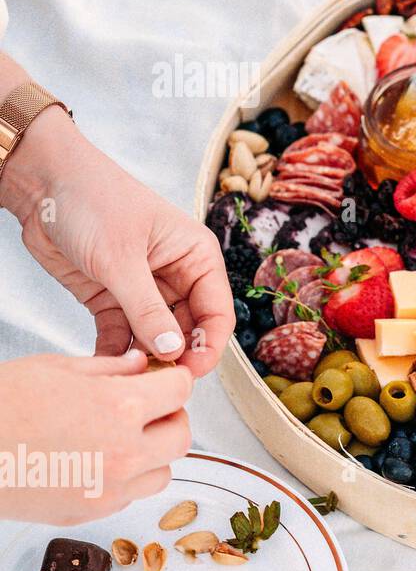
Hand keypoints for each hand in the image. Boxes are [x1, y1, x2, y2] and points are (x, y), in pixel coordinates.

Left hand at [0, 86, 233, 375]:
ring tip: (129, 383)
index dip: (207, 346)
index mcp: (196, 258)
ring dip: (144, 360)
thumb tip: (173, 351)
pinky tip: (105, 372)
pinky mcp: (112, 299)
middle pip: (188, 330)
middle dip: (175, 358)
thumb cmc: (94, 200)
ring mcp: (144, 290)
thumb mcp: (122, 258)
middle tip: (156, 386)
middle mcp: (177, 276)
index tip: (190, 374)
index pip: (216, 312)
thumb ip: (147, 309)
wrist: (43, 184)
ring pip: (155, 337)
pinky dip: (115, 354)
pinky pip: (121, 336)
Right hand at [0, 350, 192, 524]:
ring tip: (123, 437)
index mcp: (120, 407)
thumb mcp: (57, 368)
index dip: (174, 380)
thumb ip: (110, 369)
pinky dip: (127, 479)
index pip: (181, 390)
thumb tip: (142, 366)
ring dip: (154, 453)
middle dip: (170, 417)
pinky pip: (130, 496)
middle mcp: (124, 452)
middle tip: (150, 408)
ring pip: (163, 472)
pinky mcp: (90, 512)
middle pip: (181, 435)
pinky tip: (99, 460)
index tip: (166, 379)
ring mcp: (108, 489)